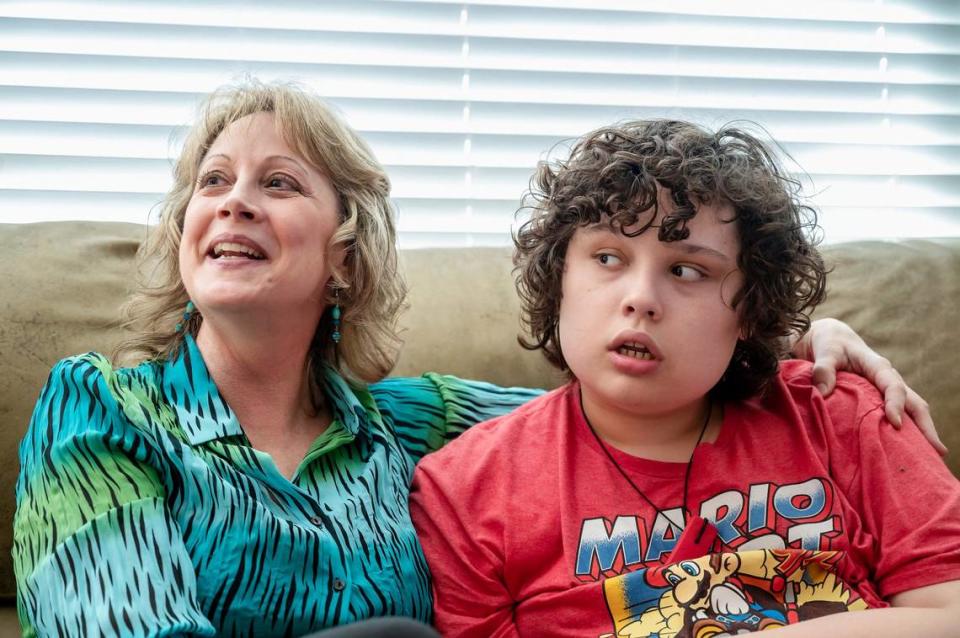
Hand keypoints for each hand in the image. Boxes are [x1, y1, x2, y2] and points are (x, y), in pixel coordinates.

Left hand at [793, 318, 946, 455]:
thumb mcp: (825, 352)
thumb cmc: (831, 345)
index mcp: (878, 367)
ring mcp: (889, 390)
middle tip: (935, 450)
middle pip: (914, 403)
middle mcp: (890, 379)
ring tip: (931, 456)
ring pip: (912, 410)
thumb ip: (823, 370)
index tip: (895, 424)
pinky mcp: (883, 399)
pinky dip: (907, 431)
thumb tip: (822, 392)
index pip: (893, 387)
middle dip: (926, 426)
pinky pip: (902, 415)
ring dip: (922, 432)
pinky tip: (909, 449)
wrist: (833, 340)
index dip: (895, 404)